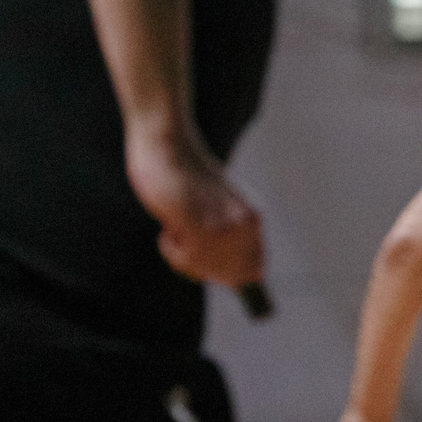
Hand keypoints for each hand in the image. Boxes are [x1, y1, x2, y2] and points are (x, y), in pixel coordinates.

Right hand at [128, 133, 264, 286]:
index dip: (226, 273)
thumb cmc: (183, 177)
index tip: (204, 256)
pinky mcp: (201, 224)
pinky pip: (187, 259)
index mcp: (253, 219)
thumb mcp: (213, 208)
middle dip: (202, 267)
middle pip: (230, 277)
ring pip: (206, 270)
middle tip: (184, 238)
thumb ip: (227, 237)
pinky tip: (170, 223)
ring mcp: (225, 225)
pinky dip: (171, 250)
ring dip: (183, 257)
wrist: (168, 143)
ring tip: (176, 226)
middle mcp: (246, 223)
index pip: (253, 271)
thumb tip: (241, 278)